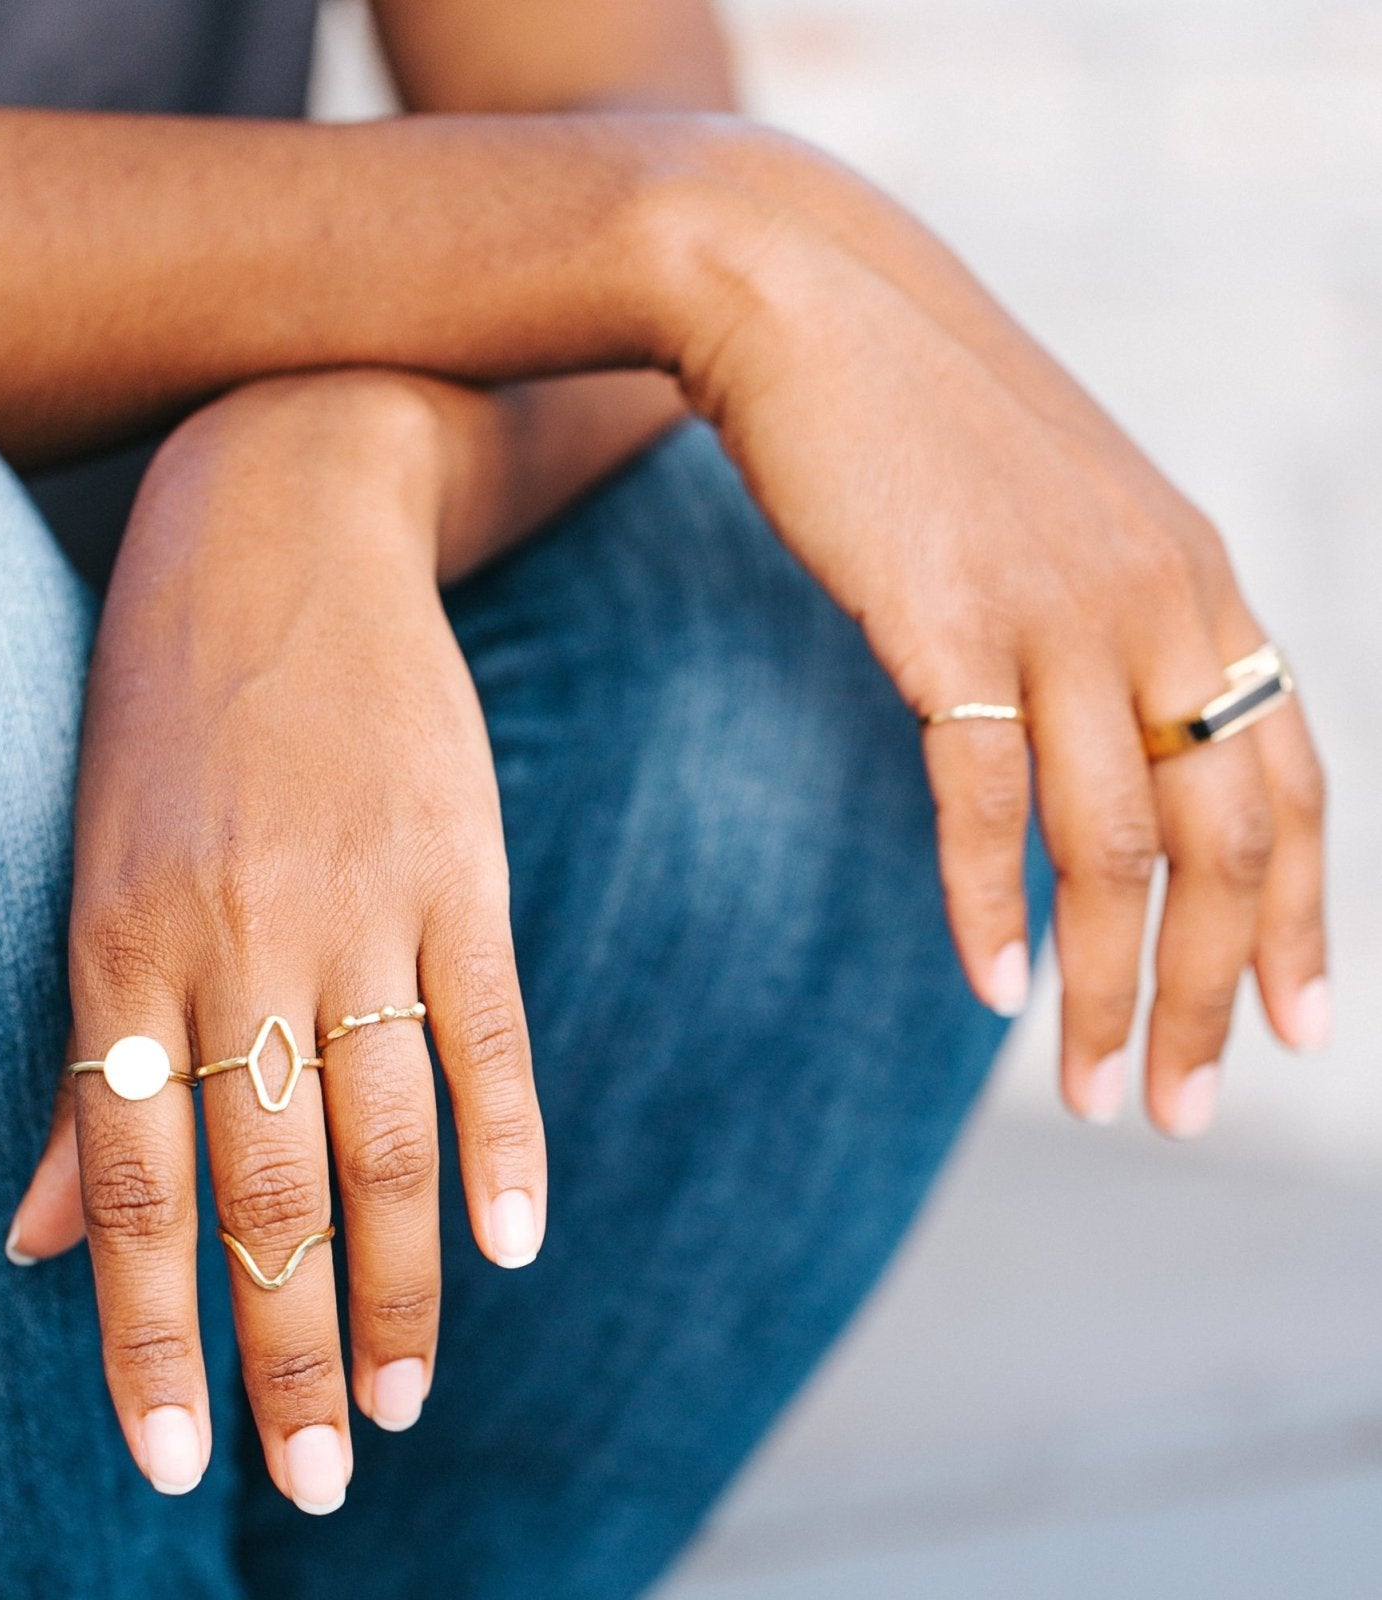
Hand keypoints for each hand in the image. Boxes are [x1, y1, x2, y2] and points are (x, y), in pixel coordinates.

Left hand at [9, 373, 545, 1507]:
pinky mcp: (457, 864)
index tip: (176, 1460)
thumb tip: (35, 1238)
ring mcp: (358, 900)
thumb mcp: (95, 873)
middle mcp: (237, 940)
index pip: (134, 1190)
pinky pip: (485, 1028)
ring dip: (404, 1283)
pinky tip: (516, 1246)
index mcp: (122, 949)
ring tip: (409, 1400)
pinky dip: (507, 1144)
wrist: (284, 527)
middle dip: (290, 1348)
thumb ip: (84, 1060)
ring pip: (384, 1133)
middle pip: (266, 1188)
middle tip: (321, 1474)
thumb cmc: (171, 713)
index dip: (149, 1339)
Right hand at [666, 137, 1327, 1132]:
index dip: (1301, 920)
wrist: (814, 301)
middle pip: (1224, 842)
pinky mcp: (948, 619)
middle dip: (1208, 995)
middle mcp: (1159, 602)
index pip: (1293, 782)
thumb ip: (1105, 623)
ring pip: (1113, 843)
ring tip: (1087, 1093)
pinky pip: (983, 793)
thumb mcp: (1055, 520)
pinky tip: (986, 987)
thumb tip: (1102, 739)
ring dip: (1106, 987)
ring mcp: (1059, 608)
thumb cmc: (925, 422)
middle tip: (1179, 1109)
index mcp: (1198, 584)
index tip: (1292, 1030)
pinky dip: (981, 900)